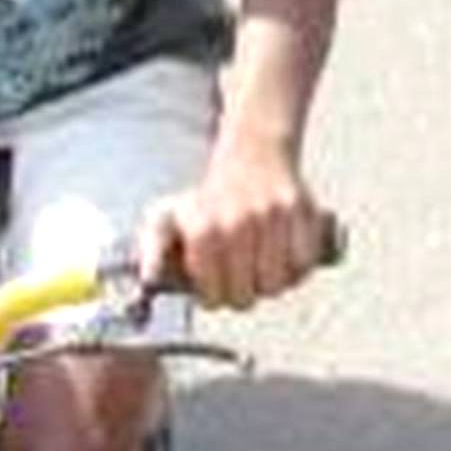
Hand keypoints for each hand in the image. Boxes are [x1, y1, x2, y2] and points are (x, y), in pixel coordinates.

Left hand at [137, 139, 330, 314]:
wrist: (254, 153)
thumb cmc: (210, 197)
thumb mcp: (168, 216)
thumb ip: (151, 250)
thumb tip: (147, 279)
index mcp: (204, 228)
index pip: (213, 295)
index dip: (212, 297)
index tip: (213, 286)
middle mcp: (238, 221)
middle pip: (246, 296)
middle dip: (240, 294)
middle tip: (237, 279)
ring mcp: (273, 217)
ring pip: (277, 284)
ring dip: (269, 284)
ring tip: (259, 268)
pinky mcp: (303, 212)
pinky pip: (304, 265)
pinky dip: (296, 268)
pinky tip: (283, 259)